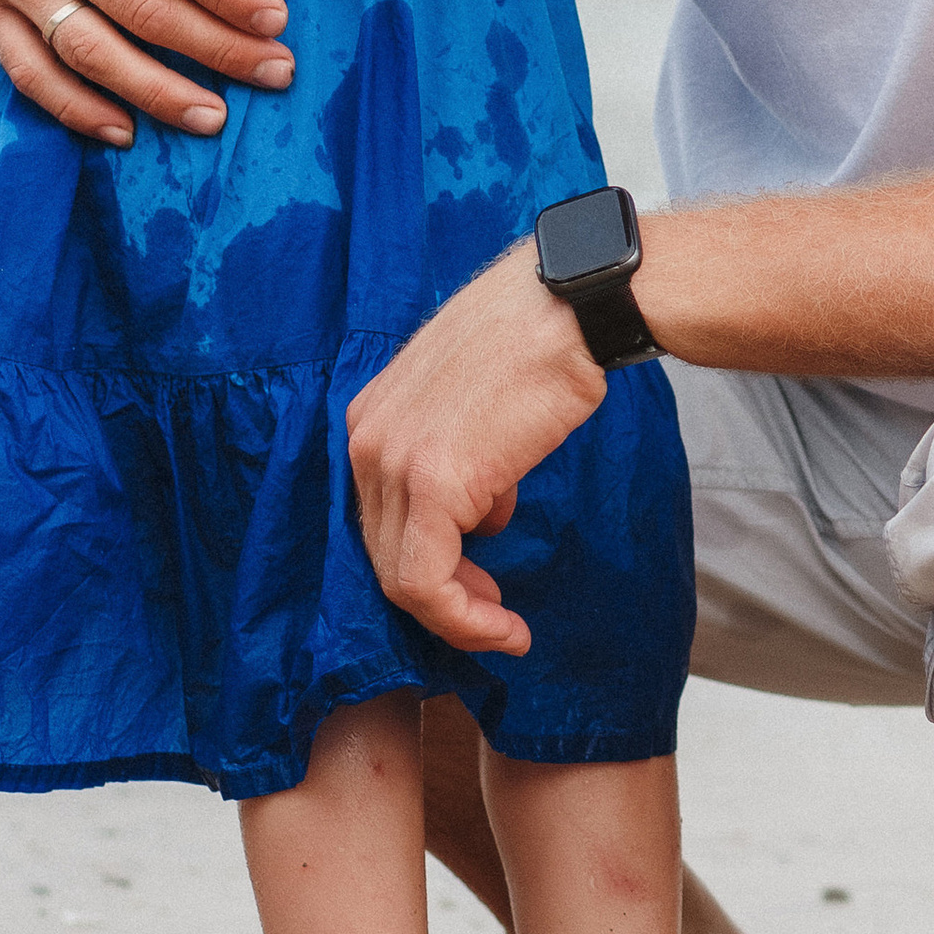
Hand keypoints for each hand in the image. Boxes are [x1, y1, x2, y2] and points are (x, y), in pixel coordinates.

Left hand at [344, 247, 606, 652]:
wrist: (568, 305)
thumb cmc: (535, 341)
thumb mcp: (473, 403)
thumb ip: (459, 459)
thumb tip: (480, 512)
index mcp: (370, 418)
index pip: (381, 520)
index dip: (427, 565)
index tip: (474, 585)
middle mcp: (366, 441)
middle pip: (385, 555)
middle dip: (443, 598)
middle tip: (493, 615)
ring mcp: (393, 461)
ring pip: (403, 580)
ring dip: (458, 619)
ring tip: (504, 628)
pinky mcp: (432, 483)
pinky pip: (428, 584)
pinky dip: (465, 621)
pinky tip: (507, 628)